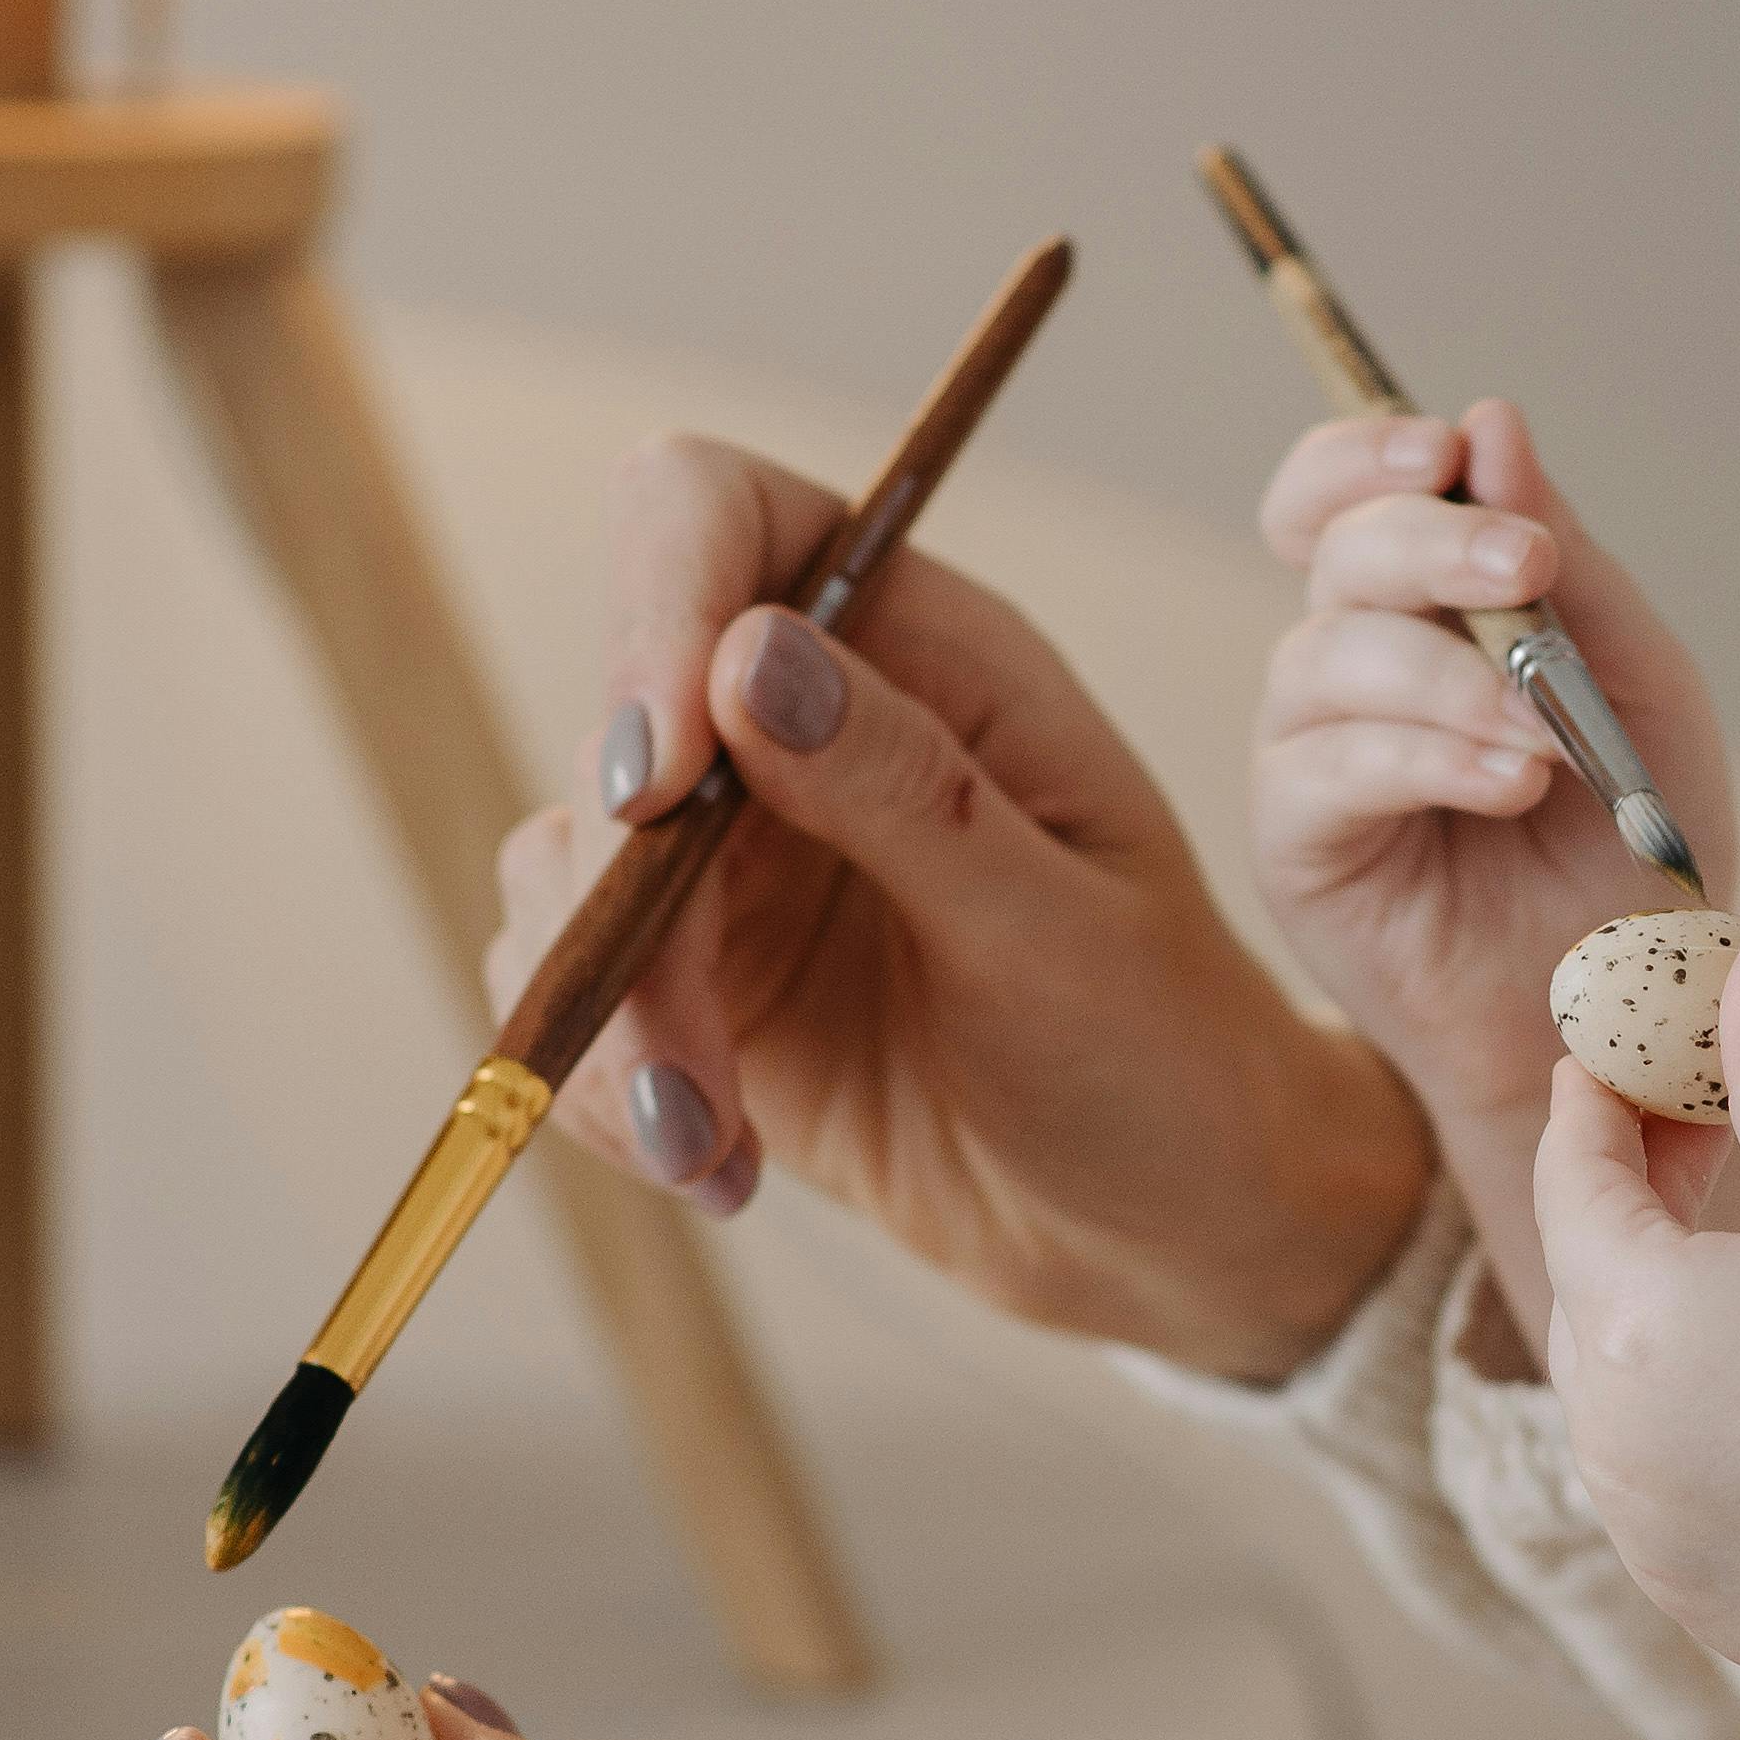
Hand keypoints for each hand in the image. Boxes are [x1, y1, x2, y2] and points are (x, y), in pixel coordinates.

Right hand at [493, 435, 1429, 1379]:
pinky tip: (716, 1167)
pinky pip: (572, 986)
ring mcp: (738, 853)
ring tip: (711, 1152)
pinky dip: (610, 1083)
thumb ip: (905, 791)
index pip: (719, 518)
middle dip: (626, 899)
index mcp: (925, 654)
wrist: (1172, 1222)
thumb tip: (745, 654)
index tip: (656, 785)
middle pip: (617, 718)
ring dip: (614, 1020)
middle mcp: (809, 725)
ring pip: (568, 868)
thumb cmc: (1164, 1054)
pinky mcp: (696, 974)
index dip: (655, 611)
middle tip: (692, 1068)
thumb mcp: (1058, 928)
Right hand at [1252, 402, 1732, 1341]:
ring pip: (1325, 657)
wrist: (1632, 1015)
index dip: (1368, 453)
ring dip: (1447, 674)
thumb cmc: (1632, 848)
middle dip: (1431, 542)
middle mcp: (1349, 669)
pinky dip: (1426, 757)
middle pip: (1334, 552)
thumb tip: (1488, 424)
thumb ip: (1570, 564)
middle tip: (1530, 566)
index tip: (1448, 450)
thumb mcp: (1635, 681)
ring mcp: (1312, 758)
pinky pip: (1328, 769)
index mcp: (1422, 610)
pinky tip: (1511, 781)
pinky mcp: (1300, 851)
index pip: (1340, 493)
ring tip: (1546, 732)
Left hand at [1534, 925, 1739, 1739]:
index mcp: (1635, 1329)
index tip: (1620, 1059)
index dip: (1592, 1108)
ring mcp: (1655, 1547)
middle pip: (1583, 1297)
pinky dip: (1693, 1432)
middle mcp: (1614, 1454)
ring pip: (1618, 1407)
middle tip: (1695, 1137)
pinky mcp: (1711, 1611)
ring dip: (1658, 1325)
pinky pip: (1666, 1499)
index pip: (1570, 1187)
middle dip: (1627, 1210)